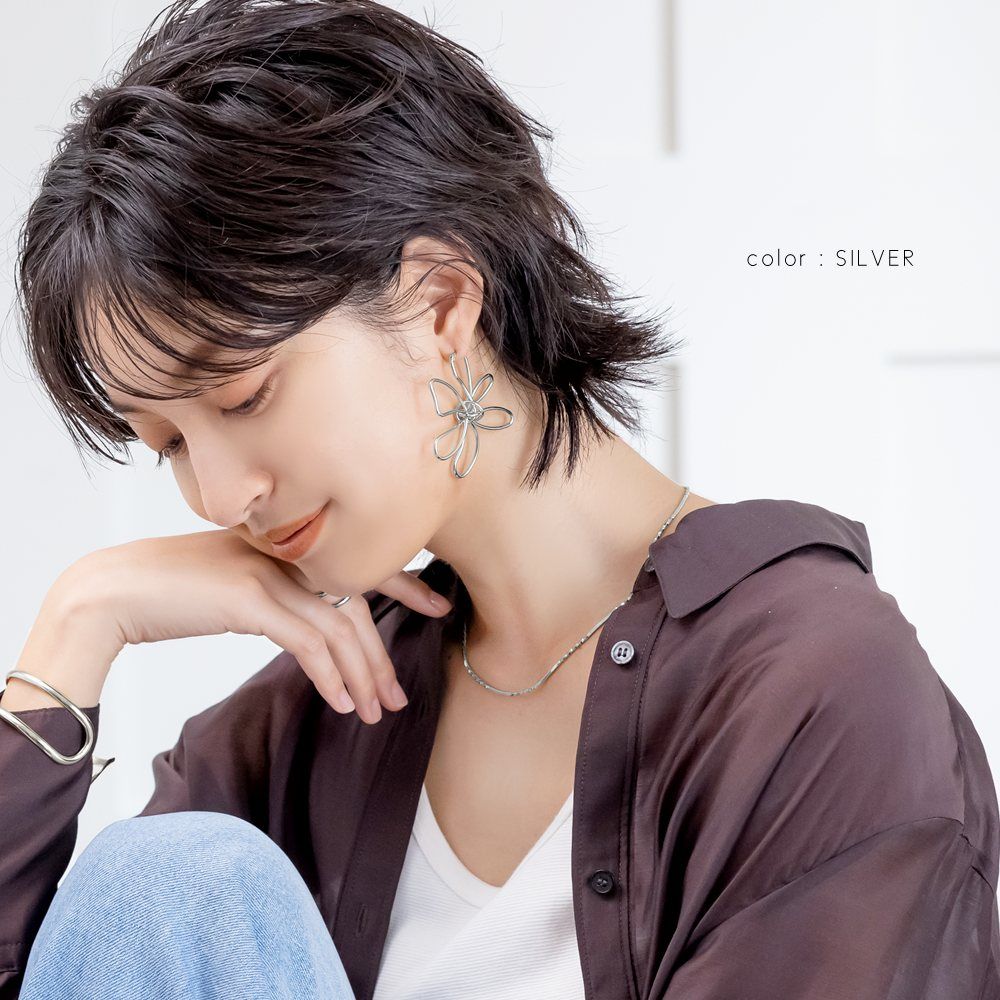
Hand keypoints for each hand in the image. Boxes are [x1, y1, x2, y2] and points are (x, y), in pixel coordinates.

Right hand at [69, 530, 451, 724]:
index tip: (436, 605)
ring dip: (362, 675)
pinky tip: (342, 703)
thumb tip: (311, 626)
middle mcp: (284, 552)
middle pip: (357, 602)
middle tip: (400, 695)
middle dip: (383, 653)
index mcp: (286, 544)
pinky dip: (331, 676)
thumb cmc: (170, 592)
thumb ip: (277, 594)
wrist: (109, 591)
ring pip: (339, 627)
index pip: (359, 562)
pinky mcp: (249, 599)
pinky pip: (308, 643)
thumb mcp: (235, 586)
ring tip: (375, 712)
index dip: (404, 584)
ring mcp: (268, 572)